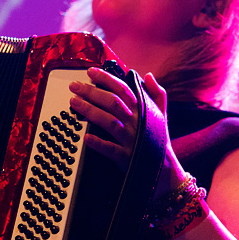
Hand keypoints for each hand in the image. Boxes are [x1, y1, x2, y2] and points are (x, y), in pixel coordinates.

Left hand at [69, 68, 186, 199]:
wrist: (165, 168)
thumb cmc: (158, 138)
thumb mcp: (161, 114)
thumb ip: (157, 93)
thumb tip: (149, 75)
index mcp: (142, 110)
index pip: (123, 89)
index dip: (106, 79)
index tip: (90, 72)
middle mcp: (136, 122)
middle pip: (112, 103)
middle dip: (91, 92)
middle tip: (74, 86)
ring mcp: (130, 139)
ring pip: (109, 122)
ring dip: (90, 111)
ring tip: (73, 103)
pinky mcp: (126, 157)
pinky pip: (111, 149)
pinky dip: (98, 143)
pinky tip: (85, 137)